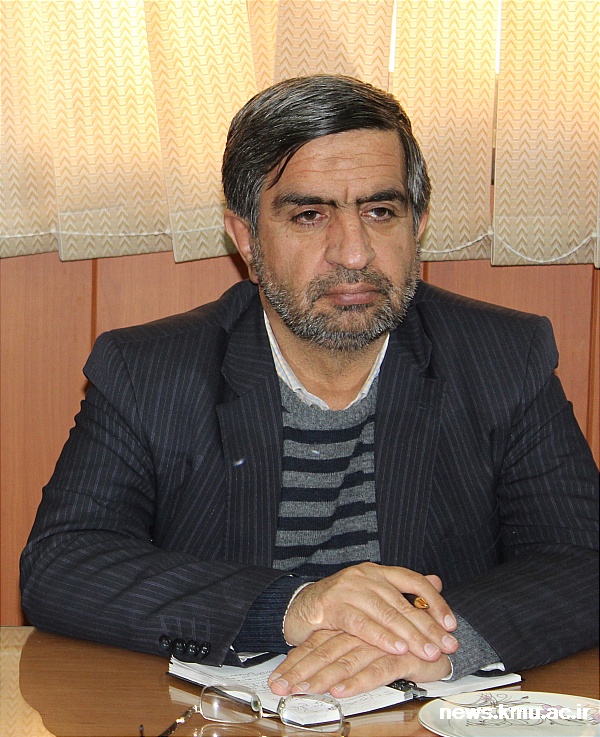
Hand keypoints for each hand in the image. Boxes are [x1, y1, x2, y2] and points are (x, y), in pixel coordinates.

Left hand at [269, 629, 451, 697]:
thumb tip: (305, 670)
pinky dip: (357, 680)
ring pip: (347, 660)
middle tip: (282, 687)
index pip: (318, 642)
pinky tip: (340, 691)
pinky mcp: (402, 655)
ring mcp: (382, 642)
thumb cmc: (397, 645)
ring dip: (323, 678)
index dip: (297, 660)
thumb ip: (337, 651)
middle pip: (327, 651)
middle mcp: (363, 630)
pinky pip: (376, 670)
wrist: (439, 641)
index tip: (277, 678)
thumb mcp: (362, 647)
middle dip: (302, 671)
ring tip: (303, 691)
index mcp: (351, 624)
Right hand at [283, 562, 457, 661]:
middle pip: (402, 602)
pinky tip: (396, 648)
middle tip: (447, 645)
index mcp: (377, 571)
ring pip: (385, 613)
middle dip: (428, 626)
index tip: (451, 624)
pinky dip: (381, 637)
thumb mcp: (372, 595)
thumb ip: (403, 591)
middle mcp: (364, 576)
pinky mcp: (332, 607)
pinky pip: (361, 624)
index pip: (413, 581)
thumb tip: (436, 582)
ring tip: (428, 651)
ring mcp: (347, 589)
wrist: (298, 607)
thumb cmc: (339, 606)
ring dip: (410, 636)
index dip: (434, 601)